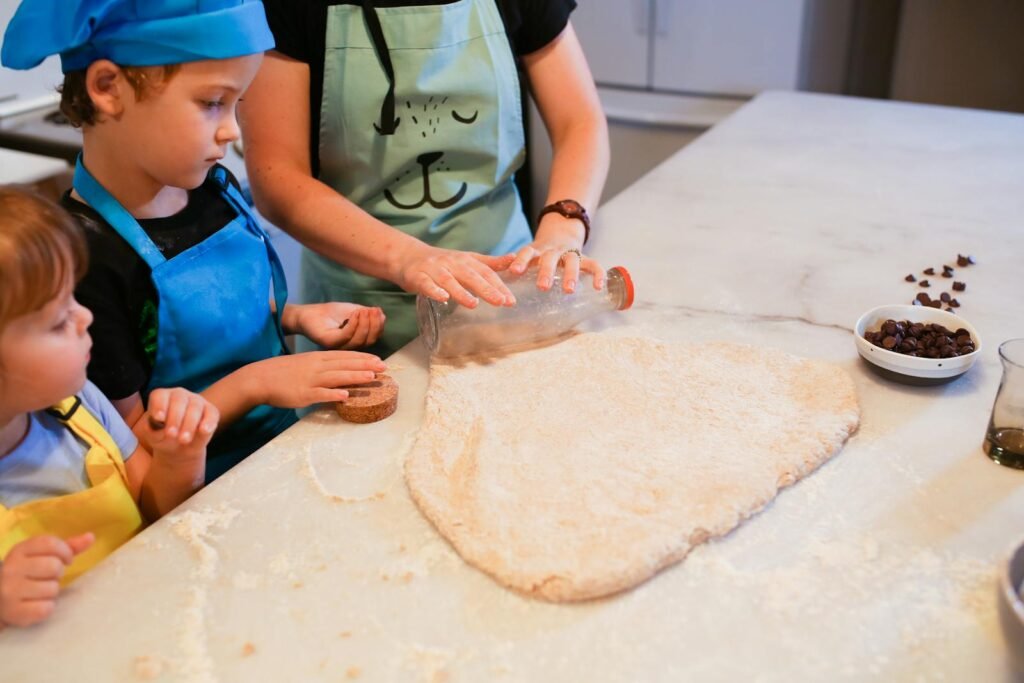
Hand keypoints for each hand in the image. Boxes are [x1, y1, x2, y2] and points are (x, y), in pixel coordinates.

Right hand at [0, 534, 93, 627]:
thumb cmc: (27, 574)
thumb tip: (91, 537)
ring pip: (52, 589)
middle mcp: (11, 569)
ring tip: (39, 592)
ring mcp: (10, 591)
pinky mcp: (14, 611)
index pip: (50, 543)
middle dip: (57, 574)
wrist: (0, 599)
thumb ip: (67, 547)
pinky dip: (46, 608)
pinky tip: (36, 605)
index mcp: (19, 551)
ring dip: (51, 592)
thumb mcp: (42, 556)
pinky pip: (46, 609)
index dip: (65, 552)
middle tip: (47, 578)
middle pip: (54, 566)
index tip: (66, 559)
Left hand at [141, 388, 218, 458]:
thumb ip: (152, 429)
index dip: (159, 405)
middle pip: (178, 400)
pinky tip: (204, 431)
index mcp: (162, 397)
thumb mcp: (152, 437)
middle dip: (175, 418)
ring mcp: (197, 401)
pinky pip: (212, 414)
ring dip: (189, 423)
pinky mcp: (211, 411)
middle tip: (171, 435)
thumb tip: (159, 421)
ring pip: (195, 406)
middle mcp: (179, 395)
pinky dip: (209, 422)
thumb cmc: (162, 438)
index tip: (158, 418)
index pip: (159, 396)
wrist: (179, 449)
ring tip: (184, 440)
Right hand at [250, 351, 385, 407]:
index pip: (344, 356)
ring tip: (371, 377)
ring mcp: (310, 380)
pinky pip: (320, 394)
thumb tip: (340, 373)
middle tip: (384, 367)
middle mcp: (316, 366)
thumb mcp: (305, 364)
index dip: (363, 357)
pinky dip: (333, 395)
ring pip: (336, 377)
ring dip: (355, 376)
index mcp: (318, 358)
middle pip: (345, 364)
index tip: (378, 359)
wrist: (260, 378)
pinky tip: (346, 396)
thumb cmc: (284, 372)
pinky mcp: (303, 394)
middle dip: (365, 365)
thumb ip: (323, 366)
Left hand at [286, 303, 384, 349]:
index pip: (374, 337)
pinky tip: (355, 313)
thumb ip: (367, 315)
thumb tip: (382, 316)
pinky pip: (345, 336)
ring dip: (365, 323)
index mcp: (357, 341)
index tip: (378, 310)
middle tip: (374, 310)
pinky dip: (353, 324)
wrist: (309, 313)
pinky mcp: (329, 342)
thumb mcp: (354, 311)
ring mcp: (339, 347)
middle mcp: (349, 347)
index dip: (379, 325)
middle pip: (369, 341)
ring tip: (364, 310)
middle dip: (374, 324)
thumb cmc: (331, 313)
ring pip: (359, 340)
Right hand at [394, 244, 516, 308]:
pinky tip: (442, 298)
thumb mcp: (468, 260)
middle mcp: (452, 263)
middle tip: (501, 302)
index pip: (485, 273)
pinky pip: (426, 284)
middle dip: (486, 289)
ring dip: (461, 291)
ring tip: (473, 304)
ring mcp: (434, 269)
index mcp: (466, 260)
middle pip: (470, 275)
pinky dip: (434, 290)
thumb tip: (514, 259)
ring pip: (449, 280)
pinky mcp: (418, 276)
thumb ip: (490, 263)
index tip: (511, 300)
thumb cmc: (443, 262)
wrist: (408, 256)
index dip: (499, 285)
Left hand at [508, 214, 603, 292]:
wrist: (561, 232)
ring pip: (572, 261)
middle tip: (543, 287)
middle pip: (550, 258)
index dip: (520, 261)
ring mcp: (570, 253)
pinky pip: (594, 265)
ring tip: (568, 290)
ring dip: (570, 274)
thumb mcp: (528, 255)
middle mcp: (553, 250)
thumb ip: (516, 266)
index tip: (514, 272)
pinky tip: (598, 287)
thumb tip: (494, 284)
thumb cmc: (540, 253)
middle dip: (547, 272)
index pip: (527, 252)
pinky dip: (598, 274)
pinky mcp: (584, 258)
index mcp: (537, 250)